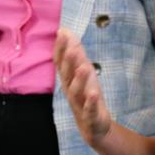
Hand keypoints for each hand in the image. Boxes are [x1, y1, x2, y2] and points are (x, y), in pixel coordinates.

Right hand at [54, 28, 110, 145]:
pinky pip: (89, 108)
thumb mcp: (82, 70)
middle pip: (67, 74)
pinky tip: (94, 93)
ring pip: (76, 91)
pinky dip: (91, 101)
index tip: (61, 32)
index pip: (61, 61)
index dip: (61, 48)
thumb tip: (65, 30)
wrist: (93, 124)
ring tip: (84, 67)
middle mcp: (71, 89)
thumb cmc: (86, 93)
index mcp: (68, 78)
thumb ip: (74, 51)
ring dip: (79, 79)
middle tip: (72, 48)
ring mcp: (80, 103)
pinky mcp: (90, 115)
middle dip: (69, 61)